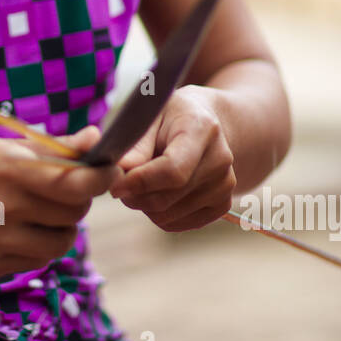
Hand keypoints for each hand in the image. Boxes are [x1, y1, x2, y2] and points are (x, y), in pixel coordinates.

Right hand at [0, 126, 121, 278]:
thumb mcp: (1, 148)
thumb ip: (52, 148)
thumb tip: (96, 138)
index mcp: (11, 169)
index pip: (75, 182)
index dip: (101, 179)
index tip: (109, 173)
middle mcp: (5, 206)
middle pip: (73, 214)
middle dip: (75, 204)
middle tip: (60, 195)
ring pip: (59, 244)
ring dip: (59, 231)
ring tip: (40, 218)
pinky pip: (32, 262)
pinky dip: (34, 249)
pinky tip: (16, 233)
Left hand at [108, 86, 236, 231]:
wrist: (201, 122)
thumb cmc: (167, 117)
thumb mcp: (148, 116)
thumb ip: (134, 145)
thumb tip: (118, 172)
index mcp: (201, 128)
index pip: (173, 170)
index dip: (140, 182)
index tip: (115, 185)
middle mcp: (220, 158)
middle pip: (167, 198)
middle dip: (134, 196)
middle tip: (119, 184)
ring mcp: (225, 184)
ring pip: (168, 216)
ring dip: (143, 205)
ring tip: (141, 183)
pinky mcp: (222, 204)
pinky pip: (176, 225)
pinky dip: (158, 215)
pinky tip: (158, 192)